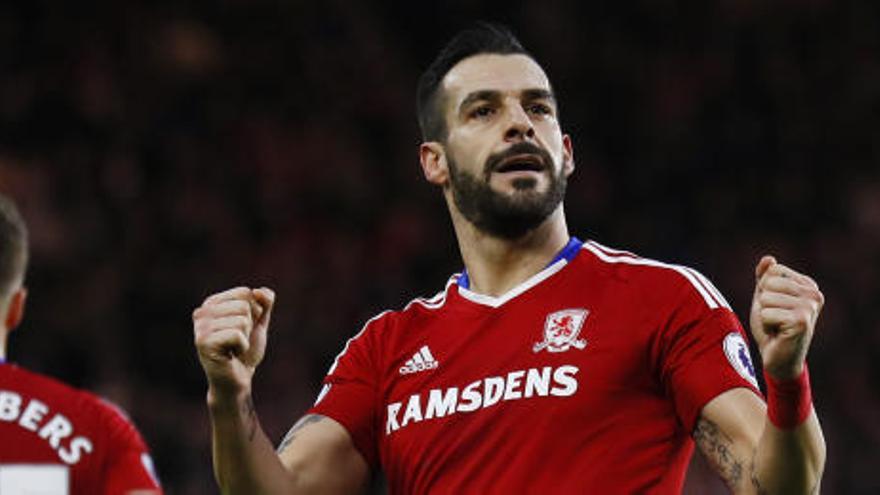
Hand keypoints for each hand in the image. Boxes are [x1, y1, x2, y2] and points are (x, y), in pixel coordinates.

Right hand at [193, 286, 274, 397]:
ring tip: (233, 348)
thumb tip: (258, 291)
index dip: (254, 312)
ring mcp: (200, 327)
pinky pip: (237, 334)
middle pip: (244, 305)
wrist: (238, 380)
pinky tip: (231, 355)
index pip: (245, 292)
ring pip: (241, 320)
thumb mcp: (259, 321)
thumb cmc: (246, 351)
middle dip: (249, 325)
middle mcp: (202, 312)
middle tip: (238, 340)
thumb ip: (265, 302)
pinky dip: (242, 347)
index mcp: (212, 303)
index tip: (242, 328)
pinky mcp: (203, 342)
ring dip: (245, 337)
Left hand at [750, 256, 823, 379]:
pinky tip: (777, 334)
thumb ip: (764, 277)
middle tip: (775, 319)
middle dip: (764, 303)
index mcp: (808, 285)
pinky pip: (765, 314)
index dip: (765, 289)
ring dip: (764, 315)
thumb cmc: (771, 327)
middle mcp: (814, 294)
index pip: (773, 270)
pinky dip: (765, 325)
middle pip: (768, 283)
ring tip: (777, 326)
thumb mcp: (764, 298)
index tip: (776, 306)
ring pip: (765, 299)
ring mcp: (810, 307)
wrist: (779, 359)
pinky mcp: (801, 322)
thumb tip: (769, 259)